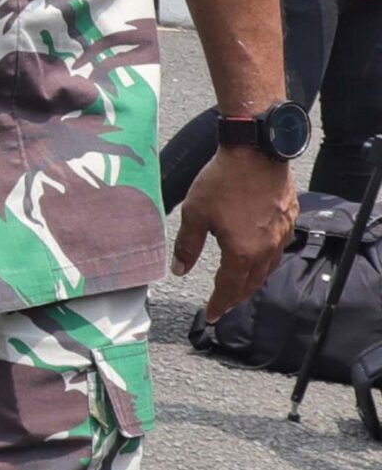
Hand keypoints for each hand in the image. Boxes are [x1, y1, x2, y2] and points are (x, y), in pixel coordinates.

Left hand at [175, 145, 296, 321]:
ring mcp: (282, 234)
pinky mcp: (289, 220)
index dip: (219, 304)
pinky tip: (258, 256)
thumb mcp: (194, 214)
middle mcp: (267, 249)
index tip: (212, 316)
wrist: (255, 153)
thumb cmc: (222, 182)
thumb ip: (187, 246)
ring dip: (252, 281)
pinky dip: (265, 261)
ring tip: (239, 285)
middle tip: (225, 305)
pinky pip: (278, 249)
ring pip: (268, 268)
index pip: (229, 288)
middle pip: (252, 283)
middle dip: (236, 297)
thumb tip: (179, 270)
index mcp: (243, 252)